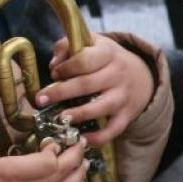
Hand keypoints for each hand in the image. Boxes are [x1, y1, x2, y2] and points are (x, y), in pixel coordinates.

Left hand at [34, 34, 154, 145]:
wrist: (142, 75)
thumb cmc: (106, 58)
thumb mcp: (91, 43)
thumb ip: (68, 47)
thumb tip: (53, 64)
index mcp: (107, 53)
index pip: (84, 60)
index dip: (65, 68)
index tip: (54, 73)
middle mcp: (117, 75)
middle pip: (87, 84)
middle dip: (61, 93)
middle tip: (40, 99)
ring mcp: (123, 96)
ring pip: (100, 107)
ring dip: (78, 114)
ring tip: (59, 118)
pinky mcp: (127, 115)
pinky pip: (113, 129)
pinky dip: (98, 137)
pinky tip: (81, 139)